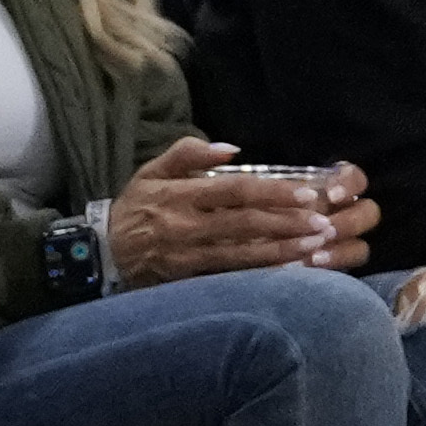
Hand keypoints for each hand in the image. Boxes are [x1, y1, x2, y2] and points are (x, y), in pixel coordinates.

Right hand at [105, 140, 376, 284]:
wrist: (101, 252)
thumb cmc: (134, 208)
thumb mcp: (151, 171)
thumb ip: (188, 153)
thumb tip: (231, 148)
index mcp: (179, 194)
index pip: (234, 191)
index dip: (273, 193)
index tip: (306, 194)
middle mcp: (185, 225)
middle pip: (245, 223)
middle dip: (288, 223)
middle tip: (324, 223)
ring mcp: (188, 255)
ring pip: (243, 253)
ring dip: (283, 250)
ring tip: (317, 246)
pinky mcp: (189, 278)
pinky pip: (232, 276)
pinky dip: (262, 274)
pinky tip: (290, 271)